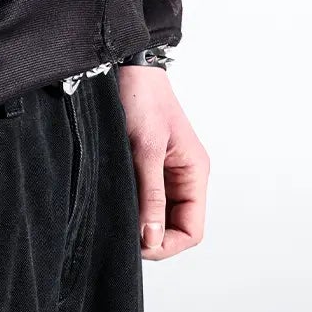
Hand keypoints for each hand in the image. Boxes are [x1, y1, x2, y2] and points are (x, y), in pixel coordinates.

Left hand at [116, 65, 208, 258]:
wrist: (126, 66)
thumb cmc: (141, 98)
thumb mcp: (145, 149)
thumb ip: (150, 195)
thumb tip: (151, 239)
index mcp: (194, 172)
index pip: (192, 230)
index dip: (167, 245)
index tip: (139, 245)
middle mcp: (184, 176)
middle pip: (176, 227)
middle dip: (153, 237)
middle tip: (123, 236)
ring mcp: (167, 172)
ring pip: (159, 215)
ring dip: (142, 222)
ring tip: (118, 219)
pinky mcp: (148, 165)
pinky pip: (146, 198)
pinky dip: (134, 206)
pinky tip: (117, 204)